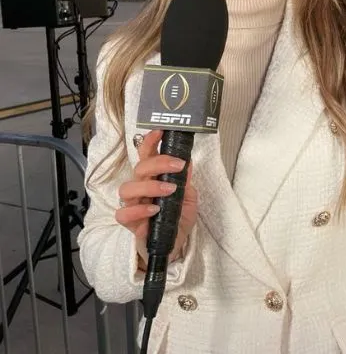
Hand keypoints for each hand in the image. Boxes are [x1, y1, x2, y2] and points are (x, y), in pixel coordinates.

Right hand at [115, 130, 198, 266]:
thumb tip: (188, 162)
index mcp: (153, 178)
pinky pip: (124, 214)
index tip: (160, 132)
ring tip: (168, 190)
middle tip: (178, 165)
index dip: (150, 142)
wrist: (174, 245)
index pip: (146, 156)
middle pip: (139, 169)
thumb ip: (186, 182)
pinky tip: (154, 210)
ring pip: (127, 188)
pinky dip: (139, 210)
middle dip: (158, 163)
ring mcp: (133, 206)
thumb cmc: (178, 219)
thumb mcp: (189, 198)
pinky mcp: (130, 224)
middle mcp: (140, 189)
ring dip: (150, 186)